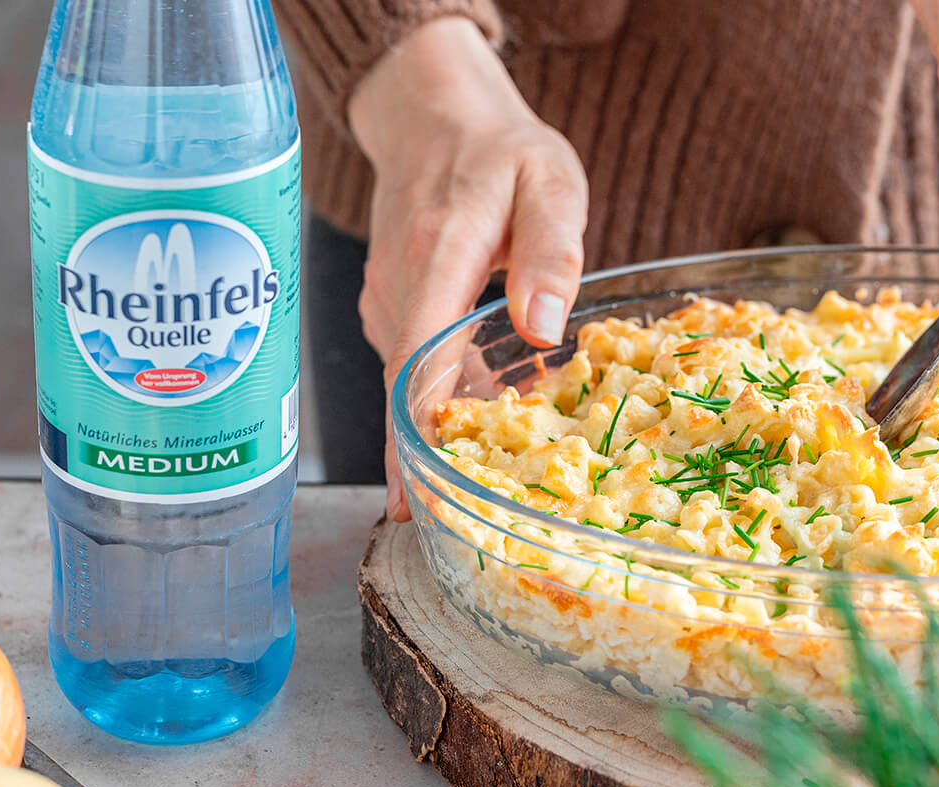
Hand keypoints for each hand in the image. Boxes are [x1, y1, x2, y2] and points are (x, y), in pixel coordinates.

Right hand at [349, 17, 589, 520]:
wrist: (433, 110)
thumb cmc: (500, 147)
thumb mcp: (550, 181)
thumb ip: (550, 251)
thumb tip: (541, 328)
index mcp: (436, 255)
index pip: (414, 360)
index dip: (410, 434)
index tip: (411, 495)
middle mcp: (398, 283)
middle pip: (400, 387)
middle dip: (416, 457)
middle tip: (441, 523)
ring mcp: (387, 295)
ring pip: (405, 379)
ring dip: (433, 429)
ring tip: (463, 486)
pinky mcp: (392, 303)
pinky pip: (411, 362)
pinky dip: (439, 395)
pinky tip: (476, 419)